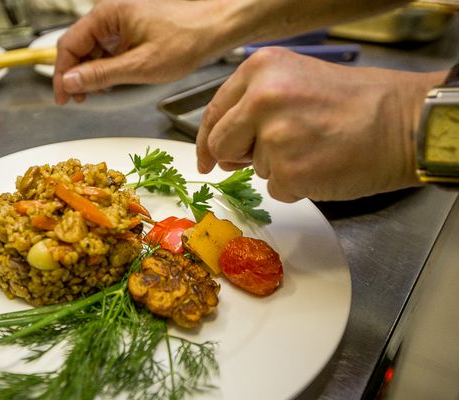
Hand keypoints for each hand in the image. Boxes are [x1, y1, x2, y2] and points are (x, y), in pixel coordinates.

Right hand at [53, 0, 227, 103]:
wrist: (214, 29)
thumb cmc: (185, 40)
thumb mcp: (139, 65)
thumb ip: (101, 74)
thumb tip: (70, 81)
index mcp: (107, 15)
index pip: (68, 44)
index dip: (61, 74)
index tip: (63, 97)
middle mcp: (110, 14)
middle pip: (77, 46)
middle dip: (74, 74)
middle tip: (76, 99)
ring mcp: (120, 22)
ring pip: (91, 49)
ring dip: (89, 73)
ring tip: (93, 94)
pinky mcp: (130, 31)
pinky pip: (107, 49)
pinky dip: (104, 67)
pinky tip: (108, 83)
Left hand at [196, 47, 443, 201]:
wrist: (405, 123)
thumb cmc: (357, 103)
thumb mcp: (295, 80)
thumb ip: (252, 105)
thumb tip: (220, 147)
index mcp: (260, 70)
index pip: (214, 112)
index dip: (207, 139)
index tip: (207, 157)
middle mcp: (262, 99)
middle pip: (221, 144)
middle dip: (237, 156)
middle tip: (271, 153)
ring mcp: (274, 138)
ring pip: (252, 167)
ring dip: (277, 166)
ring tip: (314, 146)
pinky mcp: (289, 172)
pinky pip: (275, 189)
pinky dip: (295, 185)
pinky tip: (321, 164)